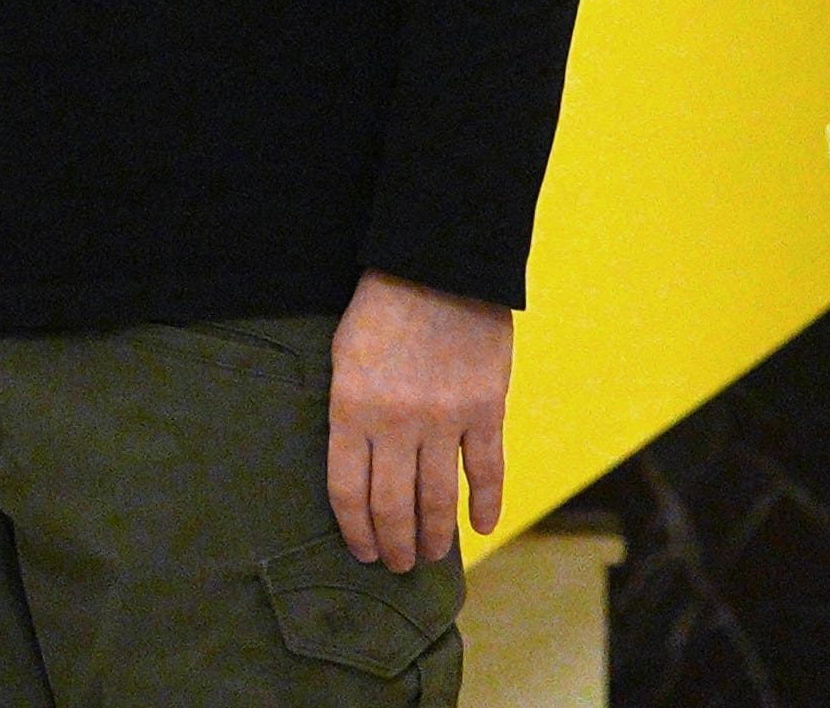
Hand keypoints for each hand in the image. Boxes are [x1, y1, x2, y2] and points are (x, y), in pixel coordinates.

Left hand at [327, 271, 511, 570]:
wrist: (437, 264)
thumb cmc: (380, 308)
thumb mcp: (342, 356)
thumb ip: (349, 412)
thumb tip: (358, 468)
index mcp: (351, 408)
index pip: (347, 491)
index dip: (355, 530)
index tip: (361, 552)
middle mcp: (396, 423)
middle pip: (392, 505)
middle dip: (393, 545)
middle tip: (396, 566)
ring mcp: (445, 419)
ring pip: (438, 499)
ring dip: (433, 536)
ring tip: (429, 556)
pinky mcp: (486, 409)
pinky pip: (486, 471)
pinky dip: (485, 504)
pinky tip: (481, 527)